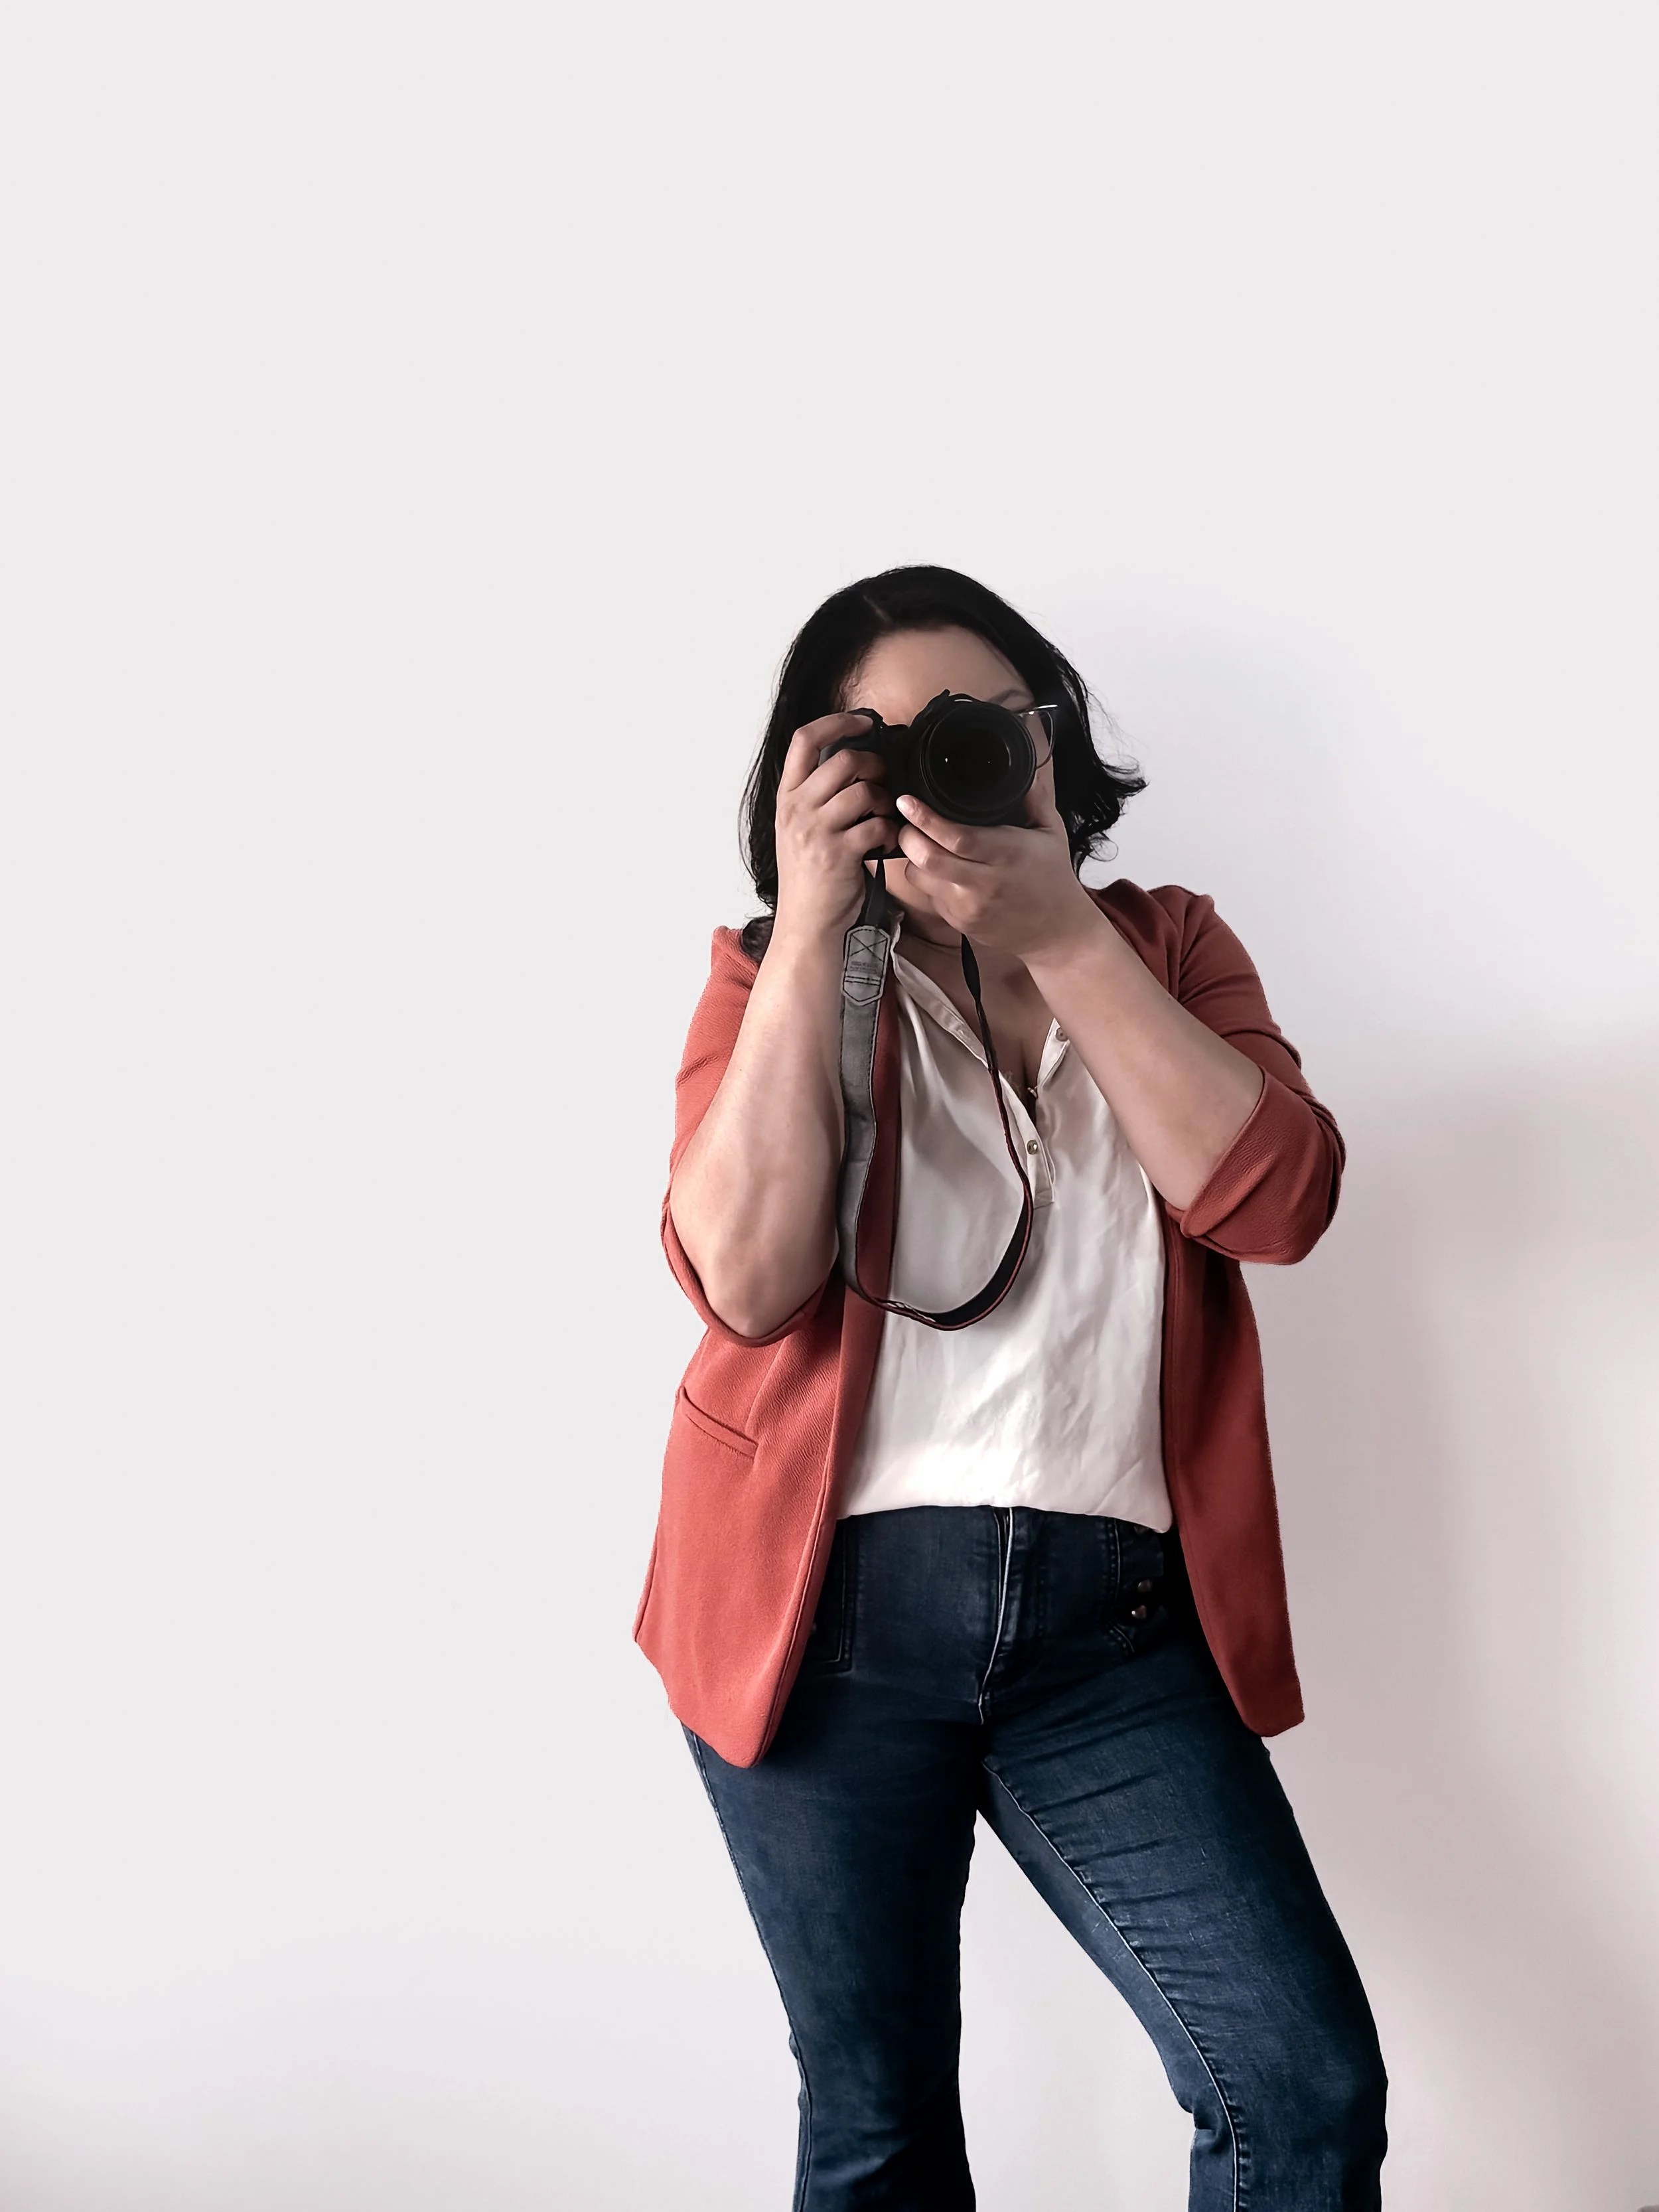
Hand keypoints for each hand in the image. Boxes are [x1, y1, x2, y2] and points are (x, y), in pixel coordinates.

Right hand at [771, 713, 898, 942]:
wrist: (806, 925)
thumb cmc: (809, 878)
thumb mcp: (800, 830)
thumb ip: (816, 797)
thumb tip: (853, 765)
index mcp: (787, 798)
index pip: (805, 739)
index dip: (837, 722)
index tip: (862, 722)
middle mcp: (796, 809)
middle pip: (844, 760)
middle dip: (874, 765)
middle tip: (884, 781)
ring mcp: (816, 831)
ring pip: (865, 791)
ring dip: (886, 801)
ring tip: (886, 817)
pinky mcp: (838, 854)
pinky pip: (877, 826)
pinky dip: (890, 833)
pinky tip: (886, 844)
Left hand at [890, 753, 1098, 962]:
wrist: (1057, 931)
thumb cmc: (1053, 878)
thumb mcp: (1052, 832)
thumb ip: (1035, 799)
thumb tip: (1025, 770)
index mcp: (1006, 854)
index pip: (956, 837)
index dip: (925, 819)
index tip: (907, 801)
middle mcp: (984, 883)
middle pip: (928, 858)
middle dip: (907, 835)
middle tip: (906, 820)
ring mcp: (968, 906)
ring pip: (919, 878)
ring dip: (912, 858)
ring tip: (919, 843)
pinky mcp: (959, 923)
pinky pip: (929, 896)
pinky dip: (927, 878)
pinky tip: (940, 868)